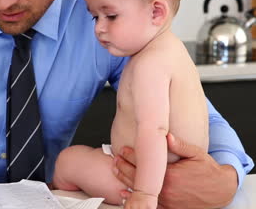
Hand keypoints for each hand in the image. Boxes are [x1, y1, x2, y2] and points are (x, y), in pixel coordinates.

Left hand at [112, 133, 237, 208]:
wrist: (221, 191)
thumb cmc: (208, 171)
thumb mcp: (196, 153)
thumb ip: (179, 145)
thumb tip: (166, 135)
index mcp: (171, 175)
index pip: (144, 164)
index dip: (131, 156)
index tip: (122, 150)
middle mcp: (167, 190)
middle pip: (138, 177)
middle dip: (123, 167)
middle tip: (115, 159)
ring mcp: (167, 201)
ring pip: (139, 190)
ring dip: (125, 180)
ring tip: (115, 170)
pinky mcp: (169, 208)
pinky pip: (148, 204)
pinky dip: (134, 199)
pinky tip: (124, 193)